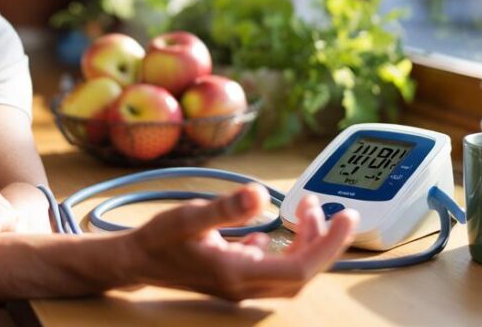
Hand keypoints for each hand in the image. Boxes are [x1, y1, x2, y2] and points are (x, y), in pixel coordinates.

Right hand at [125, 186, 357, 300]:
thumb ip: (225, 208)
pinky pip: (273, 271)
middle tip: (327, 209)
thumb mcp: (189, 216)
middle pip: (302, 275)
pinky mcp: (236, 279)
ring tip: (305, 211)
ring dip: (306, 245)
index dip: (329, 245)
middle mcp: (244, 287)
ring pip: (290, 274)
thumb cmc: (158, 239)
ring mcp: (241, 287)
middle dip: (323, 243)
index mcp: (237, 273)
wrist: (134, 261)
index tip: (346, 218)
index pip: (301, 268)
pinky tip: (272, 230)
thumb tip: (258, 193)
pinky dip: (286, 250)